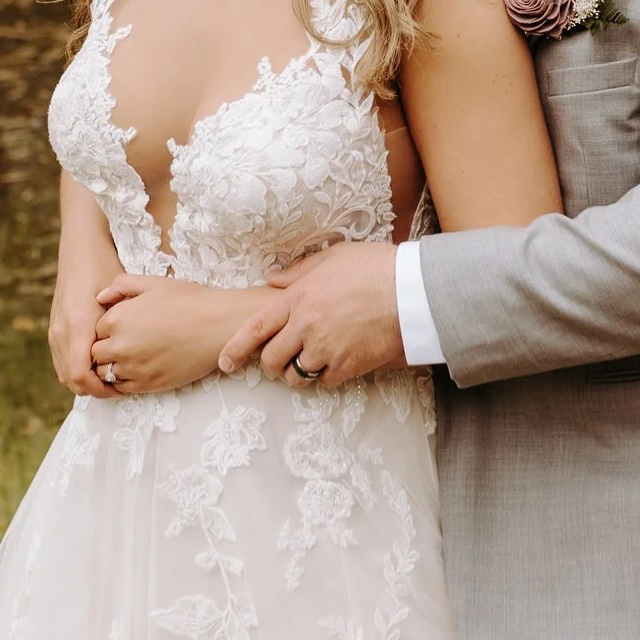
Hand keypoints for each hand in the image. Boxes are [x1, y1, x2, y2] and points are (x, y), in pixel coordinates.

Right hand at [49, 270, 119, 398]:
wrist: (81, 248)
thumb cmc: (106, 267)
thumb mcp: (119, 295)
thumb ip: (121, 328)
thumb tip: (131, 358)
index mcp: (78, 325)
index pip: (80, 375)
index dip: (100, 389)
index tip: (121, 387)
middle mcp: (61, 331)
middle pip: (71, 380)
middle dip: (95, 389)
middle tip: (119, 386)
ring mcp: (54, 330)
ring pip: (64, 373)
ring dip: (85, 381)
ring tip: (111, 375)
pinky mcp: (53, 328)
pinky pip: (61, 361)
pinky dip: (76, 369)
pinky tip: (98, 362)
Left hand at [91, 277, 266, 393]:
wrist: (219, 325)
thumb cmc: (189, 300)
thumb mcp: (153, 283)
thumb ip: (121, 286)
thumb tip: (99, 298)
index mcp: (118, 319)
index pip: (96, 330)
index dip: (109, 328)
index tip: (125, 326)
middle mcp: (120, 345)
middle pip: (96, 354)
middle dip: (106, 348)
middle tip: (127, 342)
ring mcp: (133, 368)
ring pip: (106, 373)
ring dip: (113, 366)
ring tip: (133, 357)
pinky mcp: (148, 385)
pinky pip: (122, 388)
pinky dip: (125, 381)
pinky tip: (140, 369)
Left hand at [218, 242, 403, 389]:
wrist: (412, 290)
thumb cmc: (375, 267)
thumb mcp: (332, 258)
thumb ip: (298, 271)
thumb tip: (271, 279)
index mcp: (299, 297)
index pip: (255, 328)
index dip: (236, 348)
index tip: (226, 361)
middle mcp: (307, 326)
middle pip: (271, 359)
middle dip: (271, 363)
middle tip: (280, 359)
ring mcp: (327, 349)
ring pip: (295, 375)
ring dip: (297, 372)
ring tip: (310, 361)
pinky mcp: (348, 366)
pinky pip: (324, 382)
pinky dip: (326, 377)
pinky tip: (336, 363)